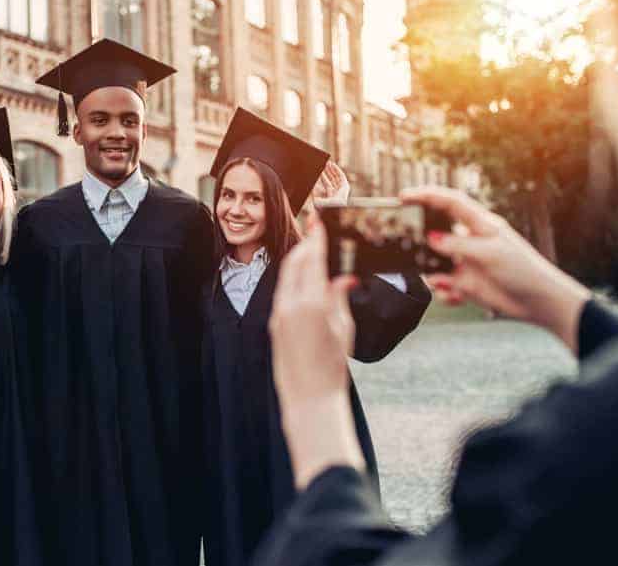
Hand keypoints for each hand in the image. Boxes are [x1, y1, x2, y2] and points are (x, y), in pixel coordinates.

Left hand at [270, 222, 365, 488]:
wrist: (308, 397)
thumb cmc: (332, 367)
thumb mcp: (343, 329)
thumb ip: (339, 298)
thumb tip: (344, 277)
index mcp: (313, 304)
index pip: (313, 260)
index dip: (317, 238)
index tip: (319, 219)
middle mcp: (291, 305)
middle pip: (295, 263)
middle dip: (305, 243)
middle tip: (315, 228)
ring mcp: (279, 314)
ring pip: (286, 276)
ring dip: (297, 259)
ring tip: (310, 248)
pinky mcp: (274, 324)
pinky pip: (282, 292)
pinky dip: (292, 278)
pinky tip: (303, 277)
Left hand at [311, 161, 350, 208]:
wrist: (333, 209)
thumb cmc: (323, 206)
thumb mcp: (315, 196)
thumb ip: (313, 190)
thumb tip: (310, 181)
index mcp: (328, 196)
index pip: (325, 183)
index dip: (322, 176)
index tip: (319, 169)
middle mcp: (335, 193)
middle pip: (331, 179)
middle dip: (327, 171)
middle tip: (324, 164)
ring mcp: (341, 190)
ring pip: (336, 177)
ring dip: (332, 169)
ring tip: (328, 163)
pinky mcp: (346, 188)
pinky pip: (341, 177)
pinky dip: (337, 170)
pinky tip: (332, 165)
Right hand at [401, 186, 590, 352]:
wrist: (538, 302)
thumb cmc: (523, 269)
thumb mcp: (489, 252)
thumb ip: (458, 245)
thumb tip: (431, 239)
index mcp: (480, 224)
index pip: (449, 202)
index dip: (426, 195)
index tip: (403, 196)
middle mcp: (470, 241)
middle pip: (436, 232)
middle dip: (419, 240)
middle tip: (404, 246)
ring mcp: (466, 262)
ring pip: (435, 263)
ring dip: (430, 273)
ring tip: (437, 282)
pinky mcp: (465, 283)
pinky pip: (443, 286)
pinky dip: (443, 293)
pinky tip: (454, 296)